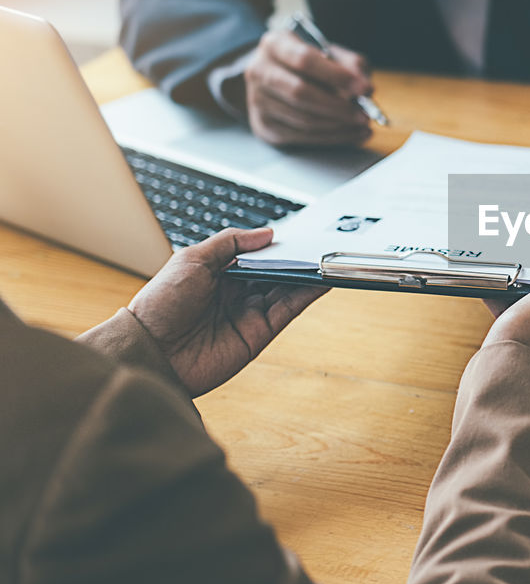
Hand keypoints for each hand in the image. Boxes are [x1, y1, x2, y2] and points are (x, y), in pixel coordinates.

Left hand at [128, 228, 326, 395]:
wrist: (150, 350)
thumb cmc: (161, 303)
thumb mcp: (192, 259)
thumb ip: (230, 242)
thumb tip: (267, 234)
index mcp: (217, 275)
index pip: (255, 257)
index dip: (274, 247)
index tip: (296, 236)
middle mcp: (235, 294)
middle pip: (274, 273)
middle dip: (294, 260)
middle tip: (317, 246)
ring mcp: (248, 315)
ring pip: (286, 290)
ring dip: (306, 276)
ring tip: (326, 260)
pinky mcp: (258, 335)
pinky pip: (287, 311)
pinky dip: (306, 295)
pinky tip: (320, 281)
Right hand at [244, 28, 374, 146]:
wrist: (280, 77)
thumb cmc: (312, 64)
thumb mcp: (333, 53)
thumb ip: (352, 65)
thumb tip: (365, 90)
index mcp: (275, 44)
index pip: (305, 60)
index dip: (337, 76)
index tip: (364, 88)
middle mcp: (260, 71)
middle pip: (300, 93)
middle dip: (338, 107)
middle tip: (365, 115)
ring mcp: (258, 100)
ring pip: (303, 119)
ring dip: (339, 126)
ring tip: (364, 125)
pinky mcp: (264, 125)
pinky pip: (302, 136)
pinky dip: (332, 138)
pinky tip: (352, 134)